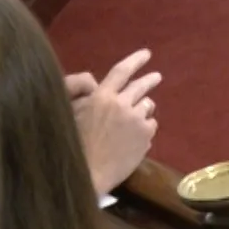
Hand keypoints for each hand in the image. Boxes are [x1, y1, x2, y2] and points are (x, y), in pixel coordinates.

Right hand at [71, 49, 160, 195]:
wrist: (87, 174)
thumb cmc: (73, 145)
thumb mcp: (72, 115)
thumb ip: (87, 98)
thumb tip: (98, 87)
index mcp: (101, 97)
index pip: (121, 71)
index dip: (135, 60)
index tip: (146, 54)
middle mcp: (122, 104)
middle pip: (141, 86)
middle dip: (150, 79)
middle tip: (156, 76)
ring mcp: (137, 120)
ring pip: (147, 106)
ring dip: (142, 108)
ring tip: (134, 117)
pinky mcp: (146, 136)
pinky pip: (151, 125)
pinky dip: (144, 128)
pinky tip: (133, 138)